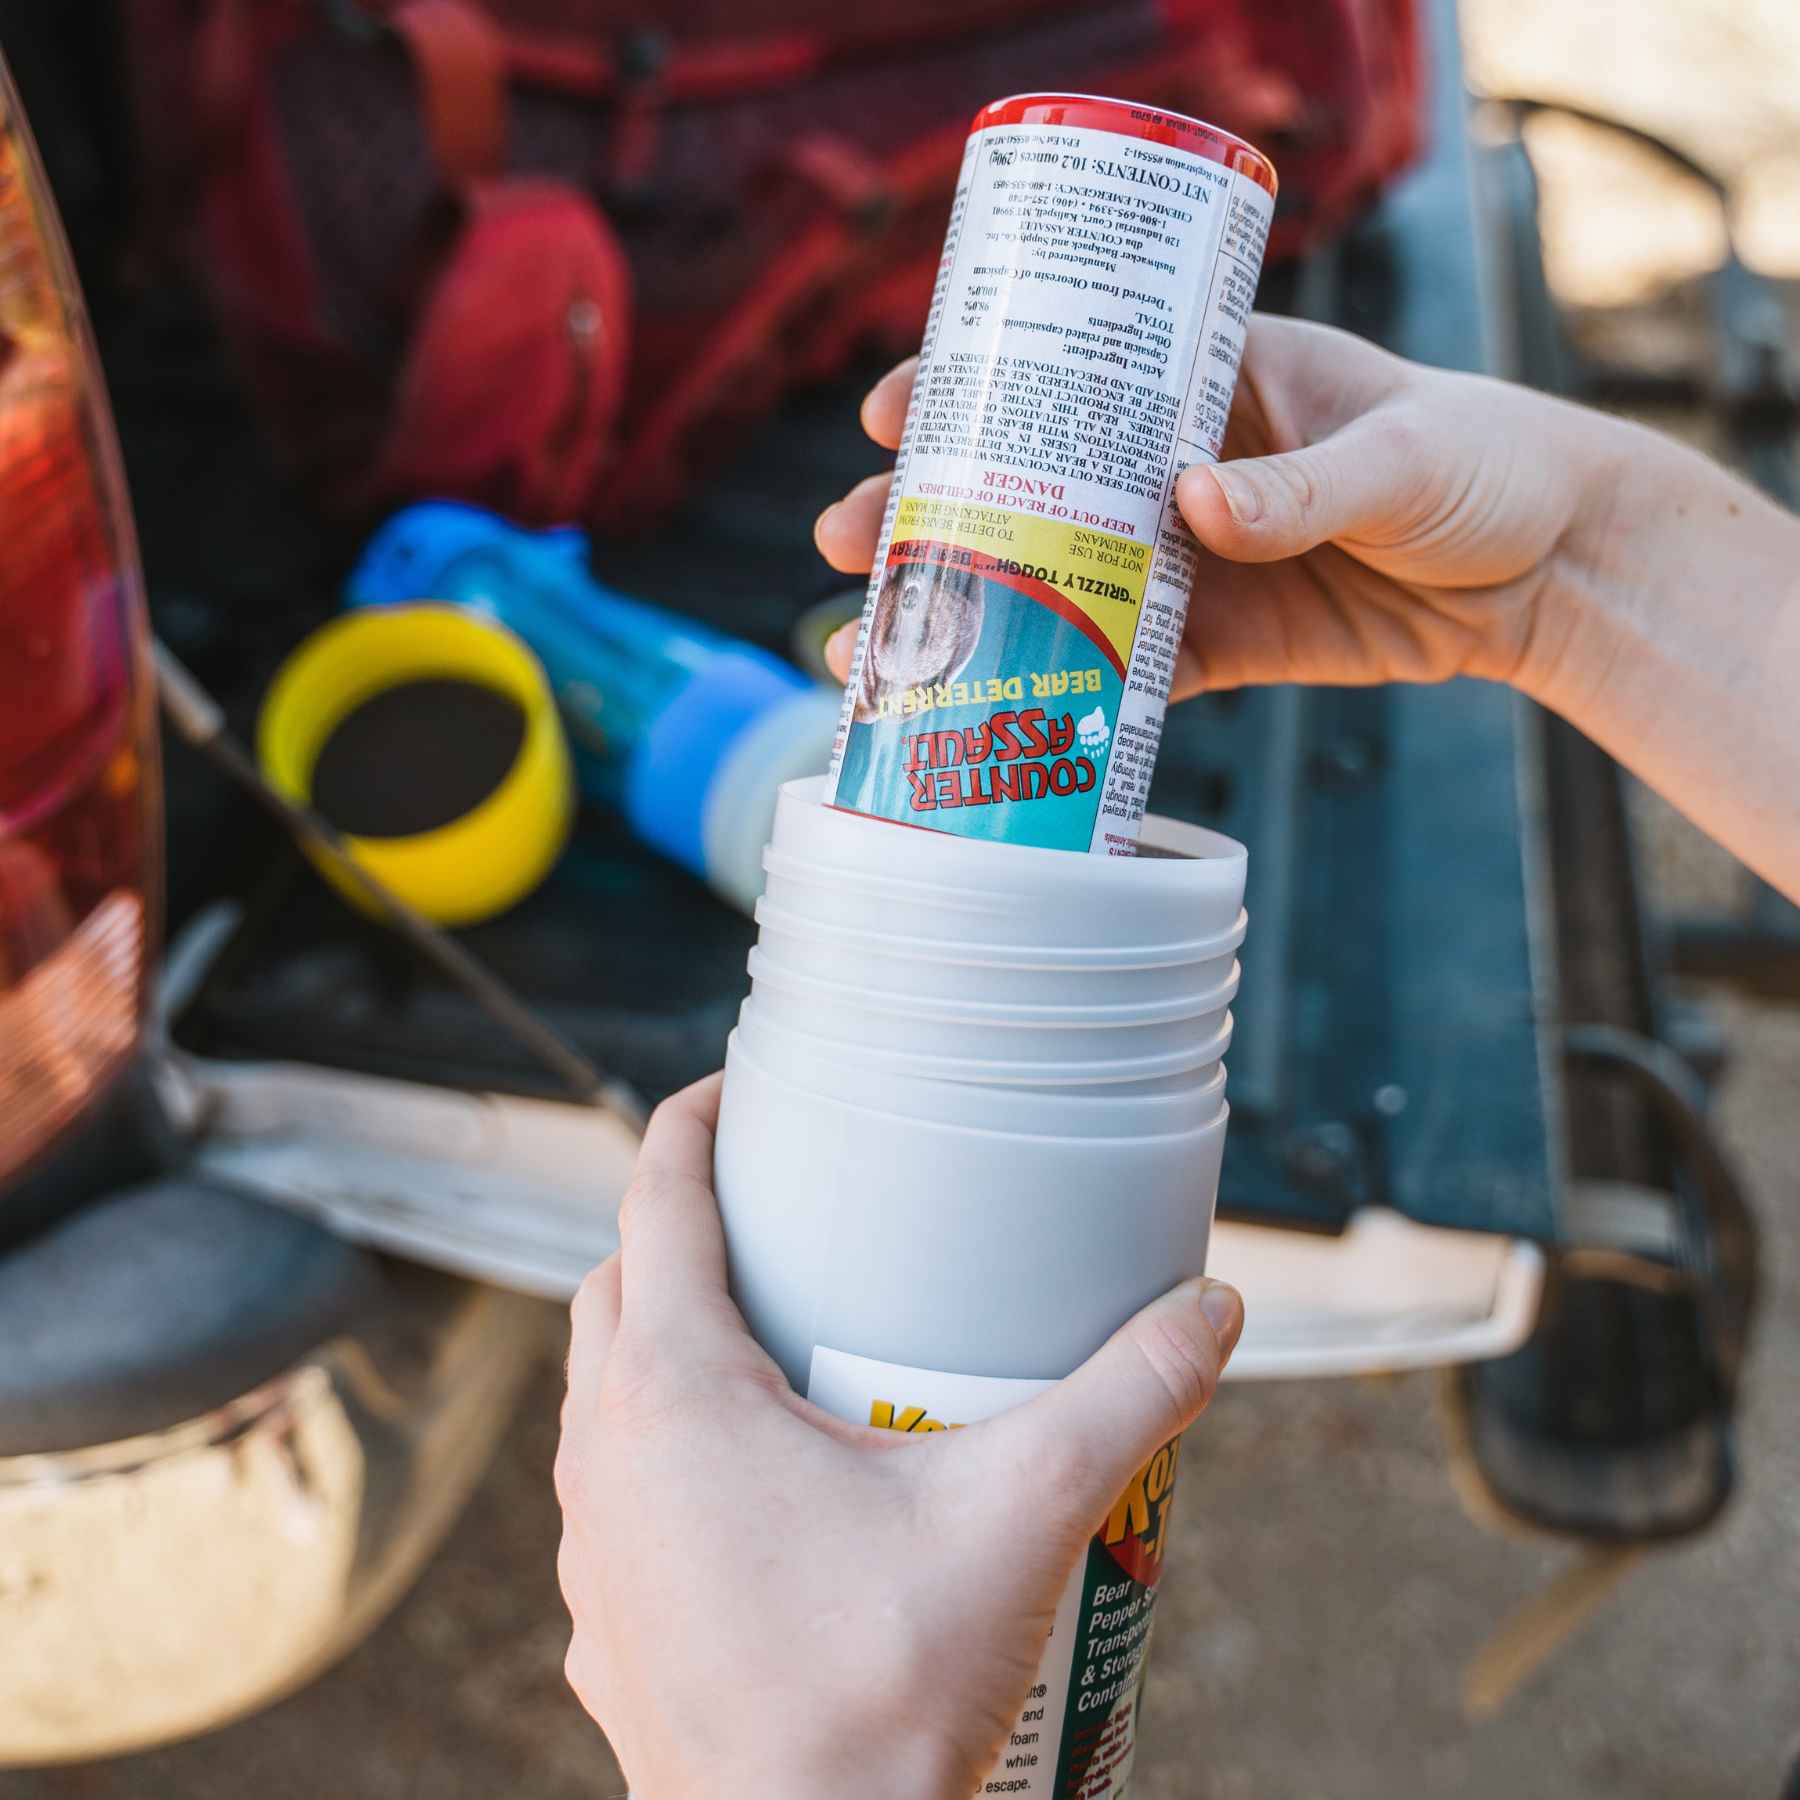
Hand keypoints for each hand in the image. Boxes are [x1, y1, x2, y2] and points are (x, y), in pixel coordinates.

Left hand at [556, 1076, 1243, 1799]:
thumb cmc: (879, 1702)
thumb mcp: (1022, 1515)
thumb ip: (1125, 1394)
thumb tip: (1212, 1309)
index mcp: (675, 1394)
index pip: (653, 1201)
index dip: (687, 1122)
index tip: (733, 1088)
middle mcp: (607, 1456)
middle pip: (617, 1286)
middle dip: (681, 1229)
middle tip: (778, 1215)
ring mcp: (592, 1548)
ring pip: (604, 1393)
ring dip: (663, 1342)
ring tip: (769, 1343)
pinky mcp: (603, 1624)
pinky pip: (614, 1493)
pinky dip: (660, 1450)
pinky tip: (749, 1486)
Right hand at [816, 314, 1619, 700]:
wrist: (1553, 568)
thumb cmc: (1485, 462)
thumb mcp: (1399, 455)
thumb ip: (1301, 485)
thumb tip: (1191, 506)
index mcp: (1209, 384)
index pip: (1068, 373)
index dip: (969, 388)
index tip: (893, 414)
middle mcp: (1176, 471)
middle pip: (1025, 489)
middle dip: (926, 514)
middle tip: (845, 542)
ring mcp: (1189, 563)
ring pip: (1050, 587)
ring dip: (963, 614)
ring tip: (871, 646)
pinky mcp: (1217, 645)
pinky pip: (1120, 675)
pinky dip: (1055, 696)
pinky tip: (980, 714)